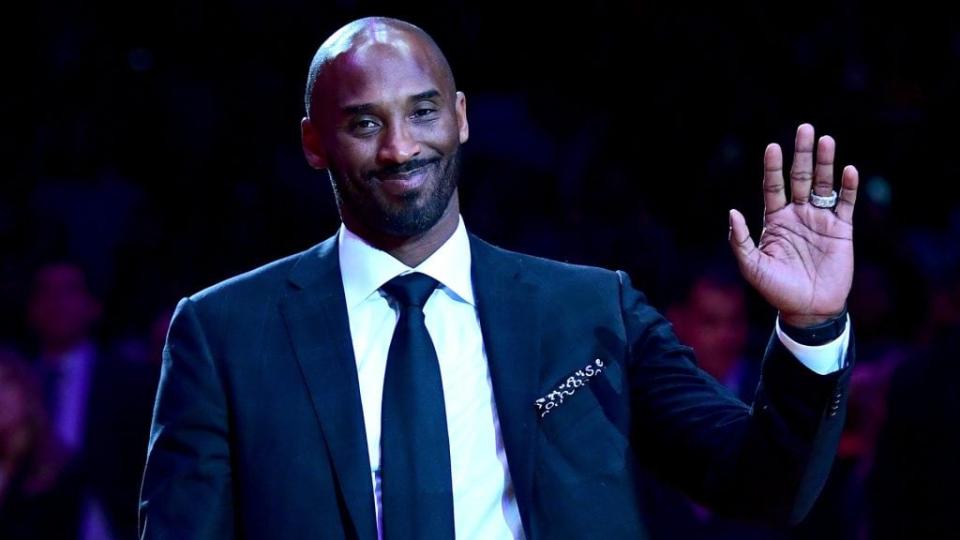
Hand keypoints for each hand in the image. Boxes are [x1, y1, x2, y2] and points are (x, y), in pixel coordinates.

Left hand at [728, 124, 858, 327]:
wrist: (808, 309)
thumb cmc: (777, 289)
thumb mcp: (752, 266)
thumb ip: (741, 240)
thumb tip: (732, 212)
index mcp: (775, 220)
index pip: (773, 186)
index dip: (773, 167)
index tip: (772, 147)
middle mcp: (797, 214)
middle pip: (799, 178)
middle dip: (802, 154)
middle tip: (805, 128)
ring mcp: (820, 220)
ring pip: (823, 185)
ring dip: (825, 163)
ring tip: (826, 140)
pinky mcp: (842, 230)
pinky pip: (846, 203)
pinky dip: (848, 187)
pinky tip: (848, 170)